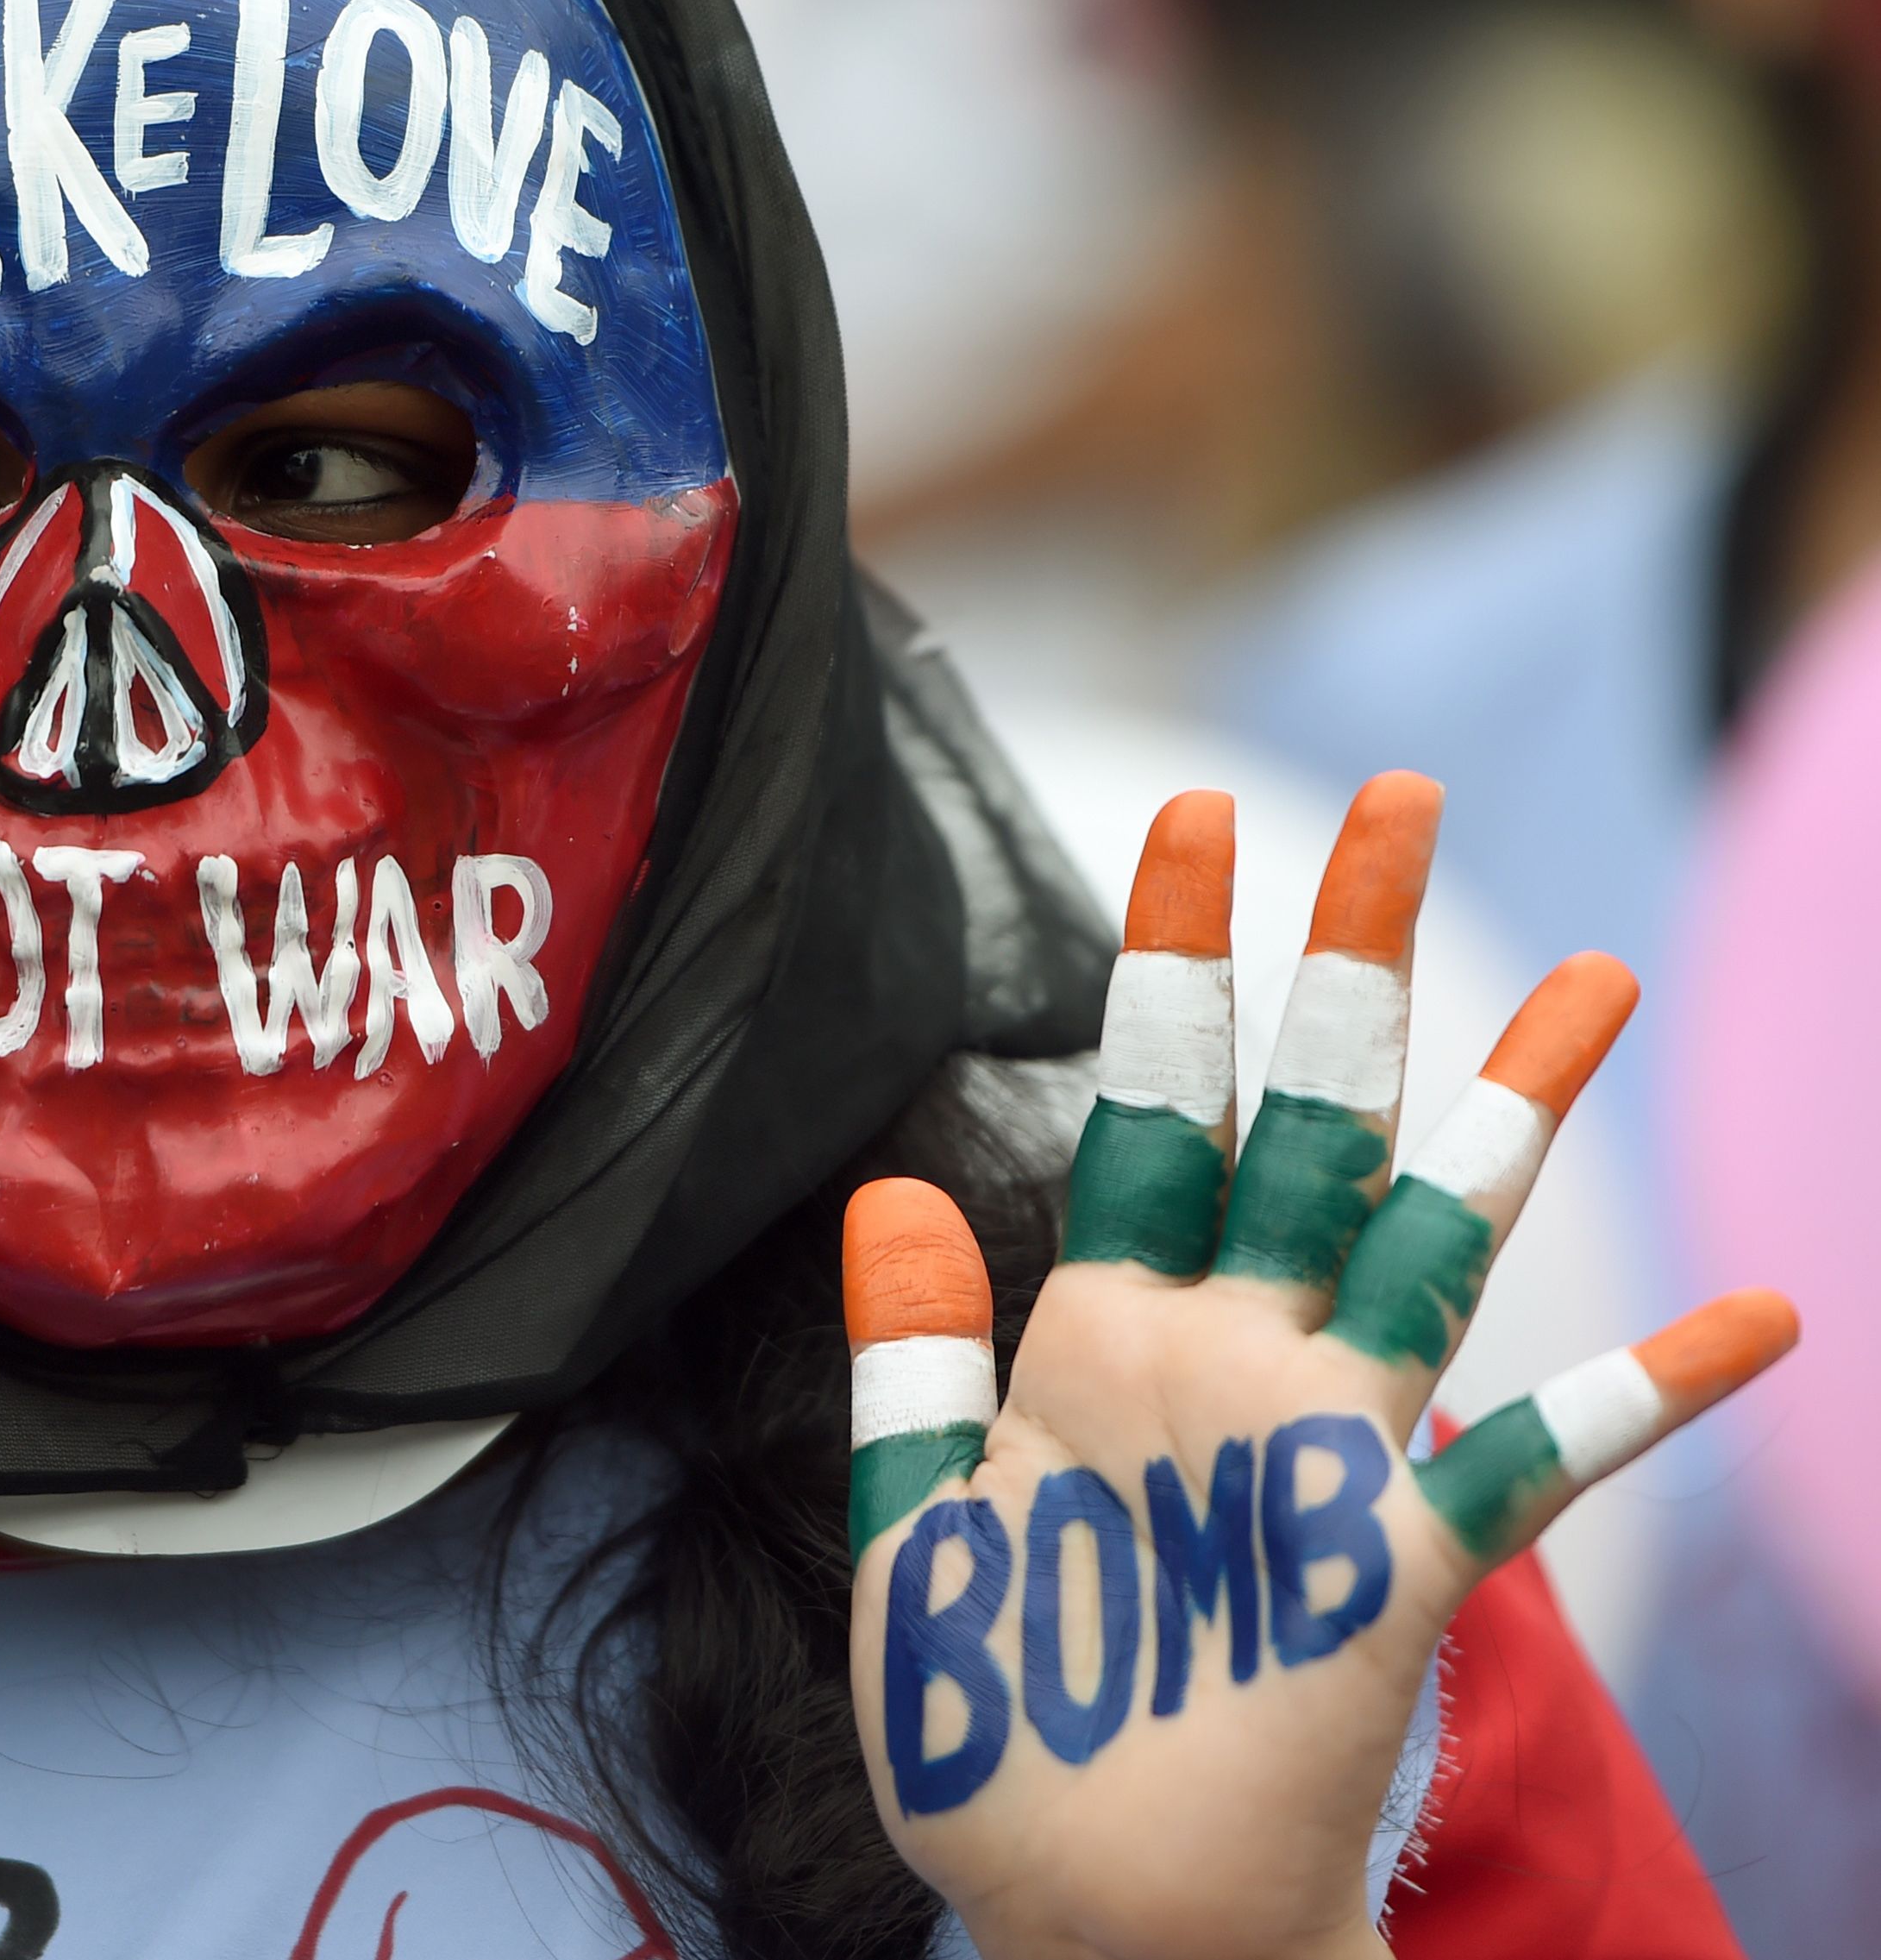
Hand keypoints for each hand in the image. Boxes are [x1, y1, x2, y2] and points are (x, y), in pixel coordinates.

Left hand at [846, 775, 1795, 1959]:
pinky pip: (1540, 1463)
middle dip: (1353, 964)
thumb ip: (917, 1357)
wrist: (1079, 1918)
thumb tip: (892, 1182)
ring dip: (1510, 1114)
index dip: (1173, 963)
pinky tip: (1755, 1319)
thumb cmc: (990, 1732)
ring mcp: (1325, 1454)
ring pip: (1432, 1243)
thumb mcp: (918, 1530)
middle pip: (1308, 1125)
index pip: (1149, 1109)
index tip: (1190, 814)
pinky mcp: (1395, 1567)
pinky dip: (1644, 1392)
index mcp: (1105, 1338)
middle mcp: (1230, 1363)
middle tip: (1401, 800)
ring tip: (1596, 976)